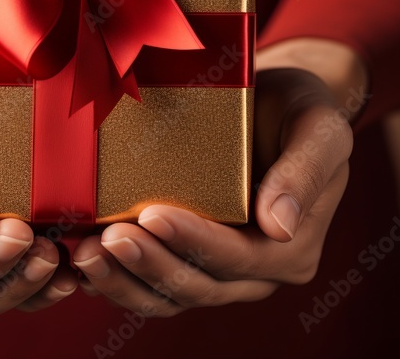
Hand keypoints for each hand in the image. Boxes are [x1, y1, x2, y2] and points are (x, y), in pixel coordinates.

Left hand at [71, 40, 362, 315]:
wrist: (275, 104)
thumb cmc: (300, 109)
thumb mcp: (319, 127)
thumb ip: (306, 170)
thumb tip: (280, 226)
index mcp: (290, 248)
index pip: (237, 257)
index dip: (194, 241)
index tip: (154, 214)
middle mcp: (254, 272)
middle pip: (196, 284)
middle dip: (150, 265)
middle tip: (108, 238)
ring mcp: (216, 272)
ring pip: (167, 296)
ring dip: (124, 282)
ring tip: (86, 254)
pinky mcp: (183, 260)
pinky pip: (148, 284)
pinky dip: (116, 279)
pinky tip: (80, 262)